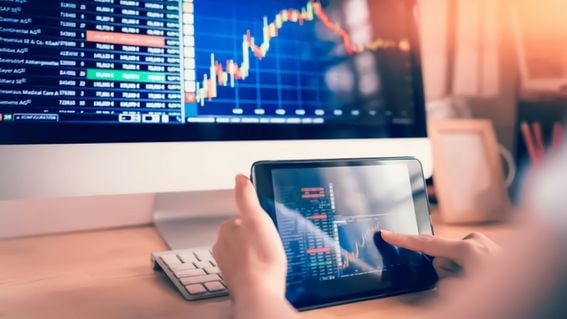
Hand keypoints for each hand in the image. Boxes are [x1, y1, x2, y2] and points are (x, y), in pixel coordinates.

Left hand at [212, 175, 287, 302]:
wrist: (260, 292)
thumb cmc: (260, 258)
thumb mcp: (257, 218)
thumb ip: (246, 197)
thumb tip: (240, 178)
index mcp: (226, 231)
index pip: (242, 219)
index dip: (257, 222)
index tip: (267, 228)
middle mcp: (223, 248)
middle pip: (243, 236)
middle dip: (255, 239)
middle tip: (270, 244)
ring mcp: (229, 266)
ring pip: (245, 253)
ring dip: (256, 254)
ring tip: (270, 258)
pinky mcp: (238, 281)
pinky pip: (249, 269)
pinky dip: (257, 268)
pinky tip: (267, 270)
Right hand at [380, 230, 500, 293]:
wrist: (540, 299)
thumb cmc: (503, 297)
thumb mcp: (462, 293)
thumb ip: (445, 280)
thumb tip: (446, 275)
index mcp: (469, 249)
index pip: (427, 244)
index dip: (403, 240)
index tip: (386, 233)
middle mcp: (478, 242)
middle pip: (441, 256)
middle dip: (446, 272)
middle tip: (465, 285)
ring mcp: (486, 245)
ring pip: (455, 261)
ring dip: (460, 275)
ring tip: (479, 284)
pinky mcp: (491, 250)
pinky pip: (467, 261)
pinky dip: (469, 271)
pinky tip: (483, 279)